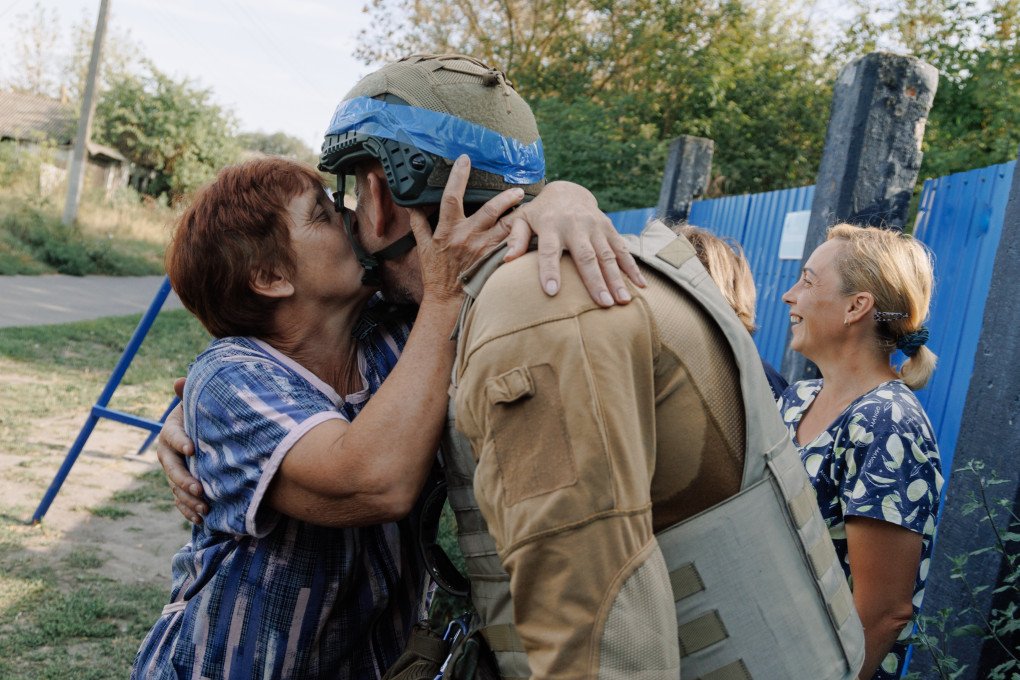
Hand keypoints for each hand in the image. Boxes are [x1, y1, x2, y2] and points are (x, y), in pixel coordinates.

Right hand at [157, 377, 206, 522]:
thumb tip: (179, 381)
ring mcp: (174, 471)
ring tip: (204, 508)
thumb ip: (190, 393)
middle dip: (184, 479)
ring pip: (175, 487)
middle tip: (199, 488)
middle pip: (171, 467)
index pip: (172, 436)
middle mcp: (168, 452)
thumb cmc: (206, 414)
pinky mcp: (181, 485)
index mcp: (171, 430)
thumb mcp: (200, 403)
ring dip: (188, 499)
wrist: (211, 430)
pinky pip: (180, 500)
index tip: (192, 449)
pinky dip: (188, 510)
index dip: (181, 441)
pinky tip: (200, 519)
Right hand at [410, 155, 524, 303]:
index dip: (458, 176)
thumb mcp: (422, 247)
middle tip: (518, 190)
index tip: (465, 159)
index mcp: (448, 230)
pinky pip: (511, 245)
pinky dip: (521, 237)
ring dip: (518, 215)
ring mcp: (482, 249)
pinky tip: (532, 230)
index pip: (451, 196)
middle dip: (506, 198)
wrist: (447, 300)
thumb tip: (410, 205)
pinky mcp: (493, 261)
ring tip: (530, 206)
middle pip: (490, 210)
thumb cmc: (436, 273)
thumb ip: (418, 223)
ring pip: (506, 227)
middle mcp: (467, 237)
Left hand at [501, 180, 645, 305]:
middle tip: (603, 304)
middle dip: (595, 281)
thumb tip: (507, 260)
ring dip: (617, 278)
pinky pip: (622, 250)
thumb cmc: (540, 213)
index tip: (552, 292)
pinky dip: (633, 268)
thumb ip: (515, 238)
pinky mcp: (609, 228)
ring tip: (623, 301)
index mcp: (551, 225)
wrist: (568, 191)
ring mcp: (595, 227)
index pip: (549, 250)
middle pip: (586, 256)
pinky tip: (641, 286)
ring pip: (607, 255)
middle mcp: (575, 226)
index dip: (550, 270)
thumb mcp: (523, 219)